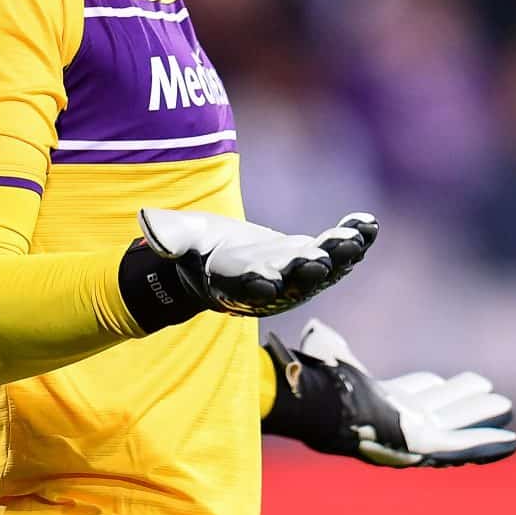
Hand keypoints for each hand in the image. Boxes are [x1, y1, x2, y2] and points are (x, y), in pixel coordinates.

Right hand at [134, 207, 377, 317]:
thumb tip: (147, 224)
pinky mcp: (311, 262)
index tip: (268, 284)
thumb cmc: (194, 251)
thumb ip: (169, 235)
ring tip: (358, 237)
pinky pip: (336, 255)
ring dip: (341, 256)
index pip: (246, 289)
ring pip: (322, 272)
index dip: (258, 287)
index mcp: (234, 286)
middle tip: (324, 257)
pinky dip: (352, 241)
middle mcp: (269, 289)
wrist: (216, 263)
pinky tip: (368, 224)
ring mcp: (294, 279)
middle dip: (310, 271)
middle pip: (292, 284)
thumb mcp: (178, 241)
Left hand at [263, 319, 515, 466]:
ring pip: (459, 425)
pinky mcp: (428, 447)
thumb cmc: (326, 386)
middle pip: (441, 411)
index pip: (415, 394)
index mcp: (382, 404)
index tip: (442, 380)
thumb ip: (328, 346)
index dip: (430, 387)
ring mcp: (415, 438)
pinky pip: (466, 447)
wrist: (328, 407)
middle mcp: (400, 424)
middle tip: (489, 390)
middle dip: (464, 403)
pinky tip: (512, 442)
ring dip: (482, 417)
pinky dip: (489, 444)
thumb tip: (316, 328)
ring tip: (506, 406)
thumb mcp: (332, 358)